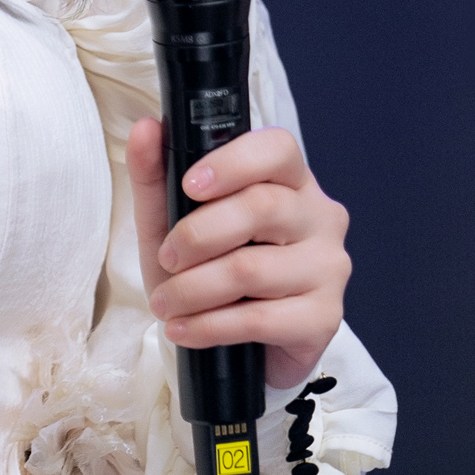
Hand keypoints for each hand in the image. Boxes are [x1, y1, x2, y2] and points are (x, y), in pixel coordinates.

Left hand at [129, 118, 351, 391]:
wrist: (239, 345)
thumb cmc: (208, 270)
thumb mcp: (170, 222)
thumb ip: (156, 175)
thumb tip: (146, 128)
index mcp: (289, 181)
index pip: (277, 149)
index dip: (232, 163)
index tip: (189, 185)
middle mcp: (319, 216)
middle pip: (262, 207)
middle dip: (197, 236)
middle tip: (166, 259)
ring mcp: (328, 267)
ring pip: (252, 268)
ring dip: (193, 289)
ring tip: (165, 303)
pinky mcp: (323, 318)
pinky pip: (259, 319)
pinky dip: (209, 325)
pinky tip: (184, 328)